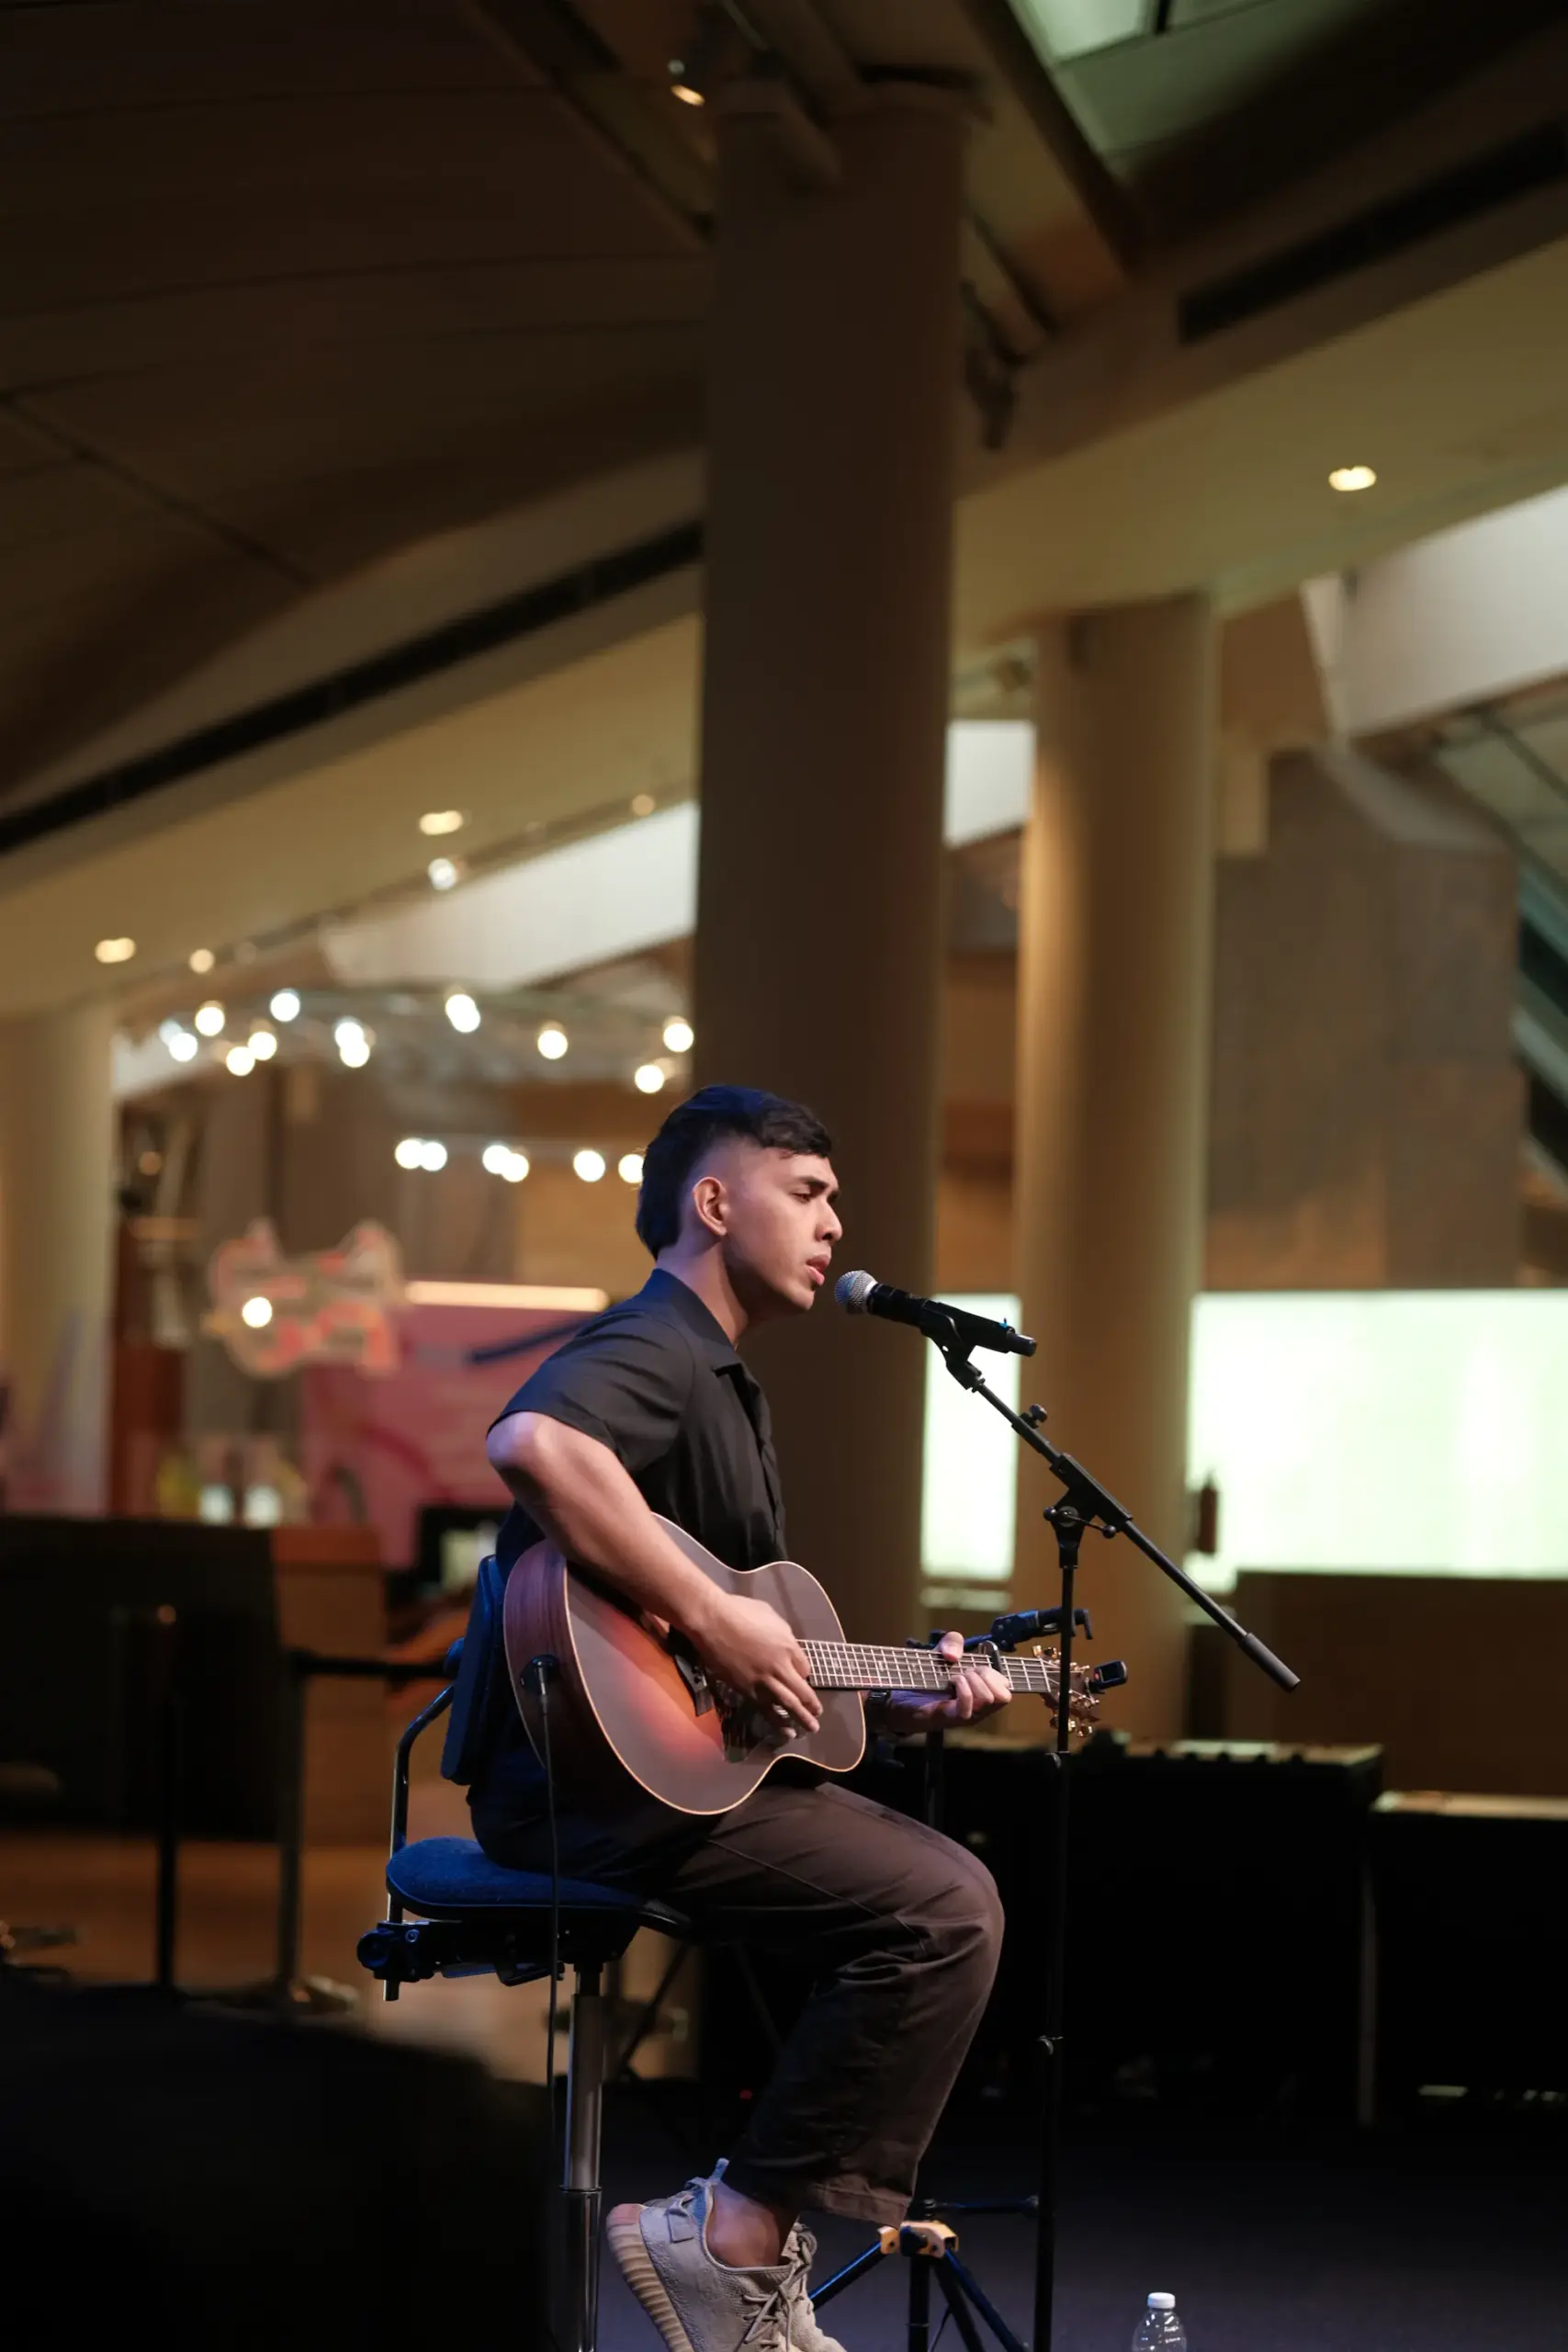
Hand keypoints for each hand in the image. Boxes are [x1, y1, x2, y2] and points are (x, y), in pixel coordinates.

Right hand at [691, 1589, 821, 1733]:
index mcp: (788, 1646)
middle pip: (802, 1690)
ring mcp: (764, 1680)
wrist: (712, 1622)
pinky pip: (767, 1710)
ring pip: (789, 1705)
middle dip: (812, 1704)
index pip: (805, 1668)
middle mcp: (780, 1667)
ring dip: (802, 1718)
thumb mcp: (770, 1615)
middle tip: (818, 1713)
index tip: (802, 1679)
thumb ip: (782, 1632)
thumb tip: (786, 1643)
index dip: (804, 1675)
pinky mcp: (747, 1691)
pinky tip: (786, 1731)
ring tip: (812, 1728)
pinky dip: (778, 1722)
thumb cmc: (740, 1611)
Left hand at [873, 1631, 1011, 1737]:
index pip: (1007, 1688)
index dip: (995, 1673)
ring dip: (972, 1681)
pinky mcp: (949, 1718)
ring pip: (988, 1700)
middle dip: (986, 1676)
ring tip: (955, 1678)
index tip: (976, 1666)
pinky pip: (967, 1709)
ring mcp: (966, 1715)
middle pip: (1004, 1695)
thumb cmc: (923, 1677)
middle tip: (965, 1673)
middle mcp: (978, 1707)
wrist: (896, 1697)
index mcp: (980, 1692)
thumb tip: (953, 1656)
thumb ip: (952, 1642)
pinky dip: (962, 1690)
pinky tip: (950, 1683)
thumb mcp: (940, 1652)